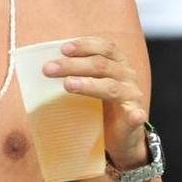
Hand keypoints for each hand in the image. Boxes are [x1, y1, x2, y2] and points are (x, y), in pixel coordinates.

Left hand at [43, 37, 148, 168]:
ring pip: (111, 87)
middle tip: (49, 69)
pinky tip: (133, 115)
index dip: (84, 45)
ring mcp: (132, 97)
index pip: (104, 47)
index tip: (63, 49)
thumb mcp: (89, 84)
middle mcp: (126, 75)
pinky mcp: (135, 118)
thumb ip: (75, 74)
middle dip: (73, 65)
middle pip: (101, 65)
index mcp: (116, 63)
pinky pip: (136, 115)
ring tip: (68, 84)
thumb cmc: (102, 105)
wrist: (122, 136)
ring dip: (88, 84)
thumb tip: (45, 67)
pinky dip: (134, 115)